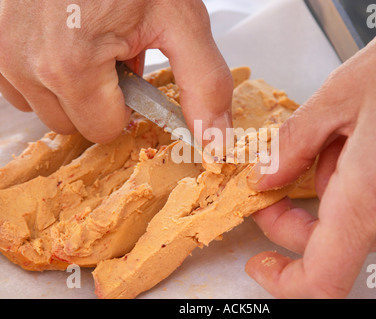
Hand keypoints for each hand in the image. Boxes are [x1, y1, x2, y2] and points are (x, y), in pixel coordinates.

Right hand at [0, 0, 232, 142]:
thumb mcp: (181, 21)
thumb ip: (204, 85)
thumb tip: (216, 141)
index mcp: (70, 65)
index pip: (102, 130)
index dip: (126, 107)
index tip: (134, 76)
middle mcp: (24, 61)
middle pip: (72, 123)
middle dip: (99, 100)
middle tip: (113, 55)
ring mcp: (1, 48)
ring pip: (43, 106)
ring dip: (71, 87)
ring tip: (90, 43)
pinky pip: (18, 82)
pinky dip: (45, 71)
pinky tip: (65, 38)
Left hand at [245, 1, 375, 297]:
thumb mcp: (340, 93)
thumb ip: (294, 143)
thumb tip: (267, 173)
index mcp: (373, 191)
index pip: (322, 276)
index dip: (285, 281)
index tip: (262, 263)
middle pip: (332, 243)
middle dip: (294, 216)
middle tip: (277, 177)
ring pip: (359, 222)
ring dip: (332, 192)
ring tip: (340, 138)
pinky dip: (364, 185)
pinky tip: (367, 143)